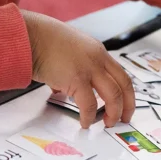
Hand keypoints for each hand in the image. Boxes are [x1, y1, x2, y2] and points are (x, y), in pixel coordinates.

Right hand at [22, 11, 134, 128]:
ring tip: (107, 123)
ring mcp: (89, 68)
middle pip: (124, 85)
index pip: (121, 74)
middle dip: (127, 105)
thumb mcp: (69, 52)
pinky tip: (85, 122)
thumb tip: (64, 89)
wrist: (32, 36)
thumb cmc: (44, 42)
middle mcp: (98, 59)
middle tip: (123, 118)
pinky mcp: (76, 79)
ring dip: (113, 112)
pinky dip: (89, 116)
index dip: (127, 93)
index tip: (126, 105)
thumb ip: (73, 69)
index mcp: (98, 52)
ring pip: (113, 95)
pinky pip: (89, 104)